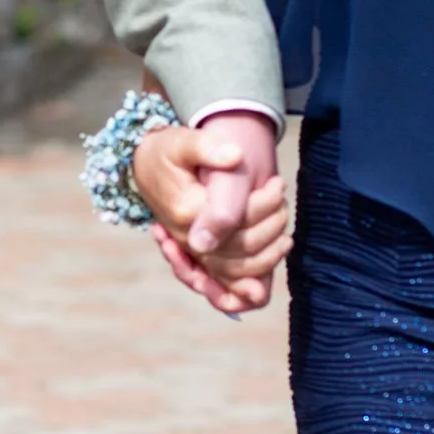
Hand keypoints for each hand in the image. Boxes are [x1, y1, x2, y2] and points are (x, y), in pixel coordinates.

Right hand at [133, 120, 289, 313]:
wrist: (148, 167)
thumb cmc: (170, 152)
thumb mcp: (185, 141)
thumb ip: (208, 149)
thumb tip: (235, 157)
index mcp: (188, 211)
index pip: (237, 218)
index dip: (265, 203)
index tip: (278, 183)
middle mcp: (189, 238)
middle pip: (242, 247)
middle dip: (272, 227)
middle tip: (283, 201)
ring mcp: (193, 250)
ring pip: (236, 270)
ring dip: (267, 256)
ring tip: (284, 235)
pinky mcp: (198, 256)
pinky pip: (220, 283)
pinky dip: (239, 291)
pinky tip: (261, 289)